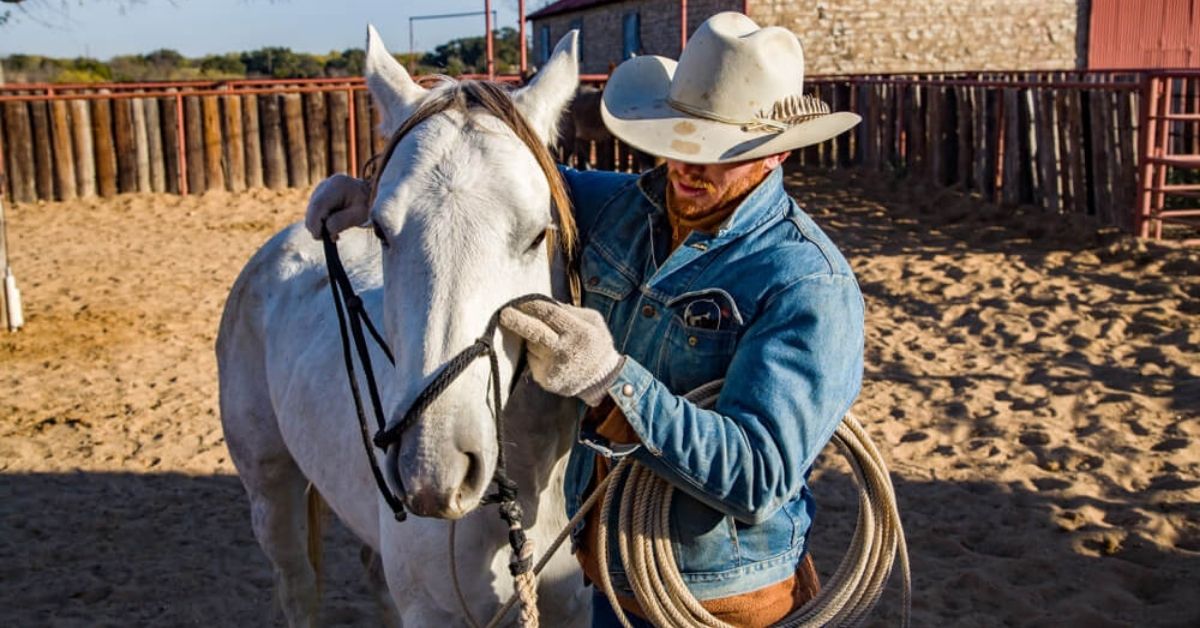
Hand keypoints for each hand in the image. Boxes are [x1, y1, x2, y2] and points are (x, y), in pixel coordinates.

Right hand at [305, 174, 371, 240]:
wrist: (368, 194)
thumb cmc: (366, 204)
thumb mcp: (359, 214)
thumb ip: (342, 221)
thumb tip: (327, 230)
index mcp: (336, 185)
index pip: (318, 205)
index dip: (315, 223)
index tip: (320, 237)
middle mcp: (324, 185)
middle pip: (312, 210)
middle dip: (318, 227)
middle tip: (334, 237)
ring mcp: (318, 190)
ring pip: (311, 213)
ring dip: (320, 226)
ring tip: (337, 232)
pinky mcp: (317, 197)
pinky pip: (313, 214)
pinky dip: (320, 223)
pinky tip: (333, 226)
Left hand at [500, 300, 622, 405]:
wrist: (602, 380)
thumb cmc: (596, 344)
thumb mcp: (593, 320)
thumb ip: (570, 310)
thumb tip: (545, 302)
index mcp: (579, 332)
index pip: (549, 314)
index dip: (532, 306)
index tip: (520, 301)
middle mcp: (565, 351)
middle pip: (534, 333)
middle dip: (517, 322)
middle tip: (504, 314)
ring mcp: (554, 367)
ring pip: (531, 345)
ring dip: (531, 339)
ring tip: (548, 340)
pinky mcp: (546, 380)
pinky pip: (531, 360)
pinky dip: (534, 354)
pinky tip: (548, 355)